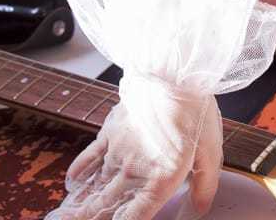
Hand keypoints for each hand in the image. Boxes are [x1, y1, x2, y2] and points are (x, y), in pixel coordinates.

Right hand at [45, 74, 222, 219]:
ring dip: (79, 204)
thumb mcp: (211, 151)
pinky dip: (78, 172)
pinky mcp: (110, 130)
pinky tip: (70, 184)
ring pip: (94, 185)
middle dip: (89, 219)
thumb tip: (199, 207)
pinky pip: (89, 156)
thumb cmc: (194, 108)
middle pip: (105, 206)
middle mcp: (133, 171)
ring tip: (64, 217)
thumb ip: (205, 185)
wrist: (172, 71)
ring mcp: (118, 151)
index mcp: (159, 181)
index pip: (133, 218)